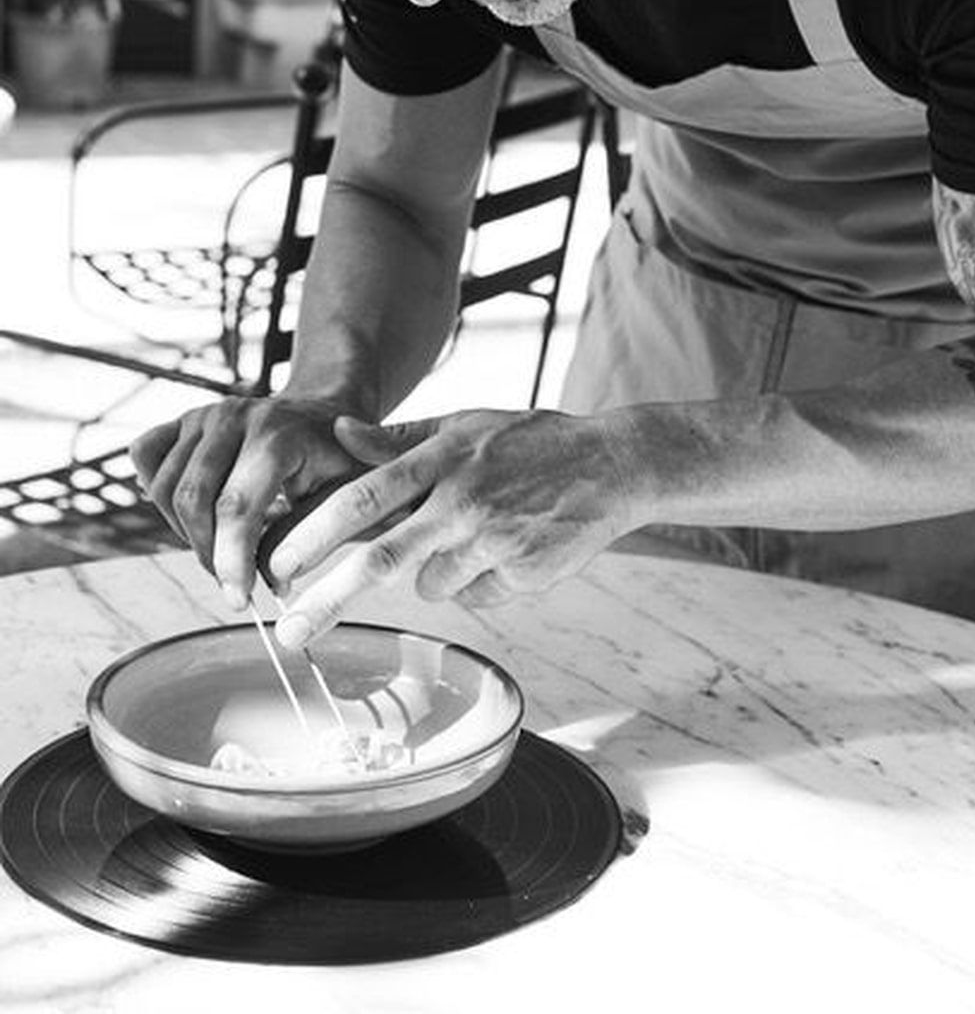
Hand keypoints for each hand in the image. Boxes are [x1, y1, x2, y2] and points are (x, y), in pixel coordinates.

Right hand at [130, 395, 367, 605]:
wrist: (322, 413)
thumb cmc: (335, 457)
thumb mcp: (340, 495)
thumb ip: (306, 536)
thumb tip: (273, 581)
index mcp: (278, 435)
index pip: (237, 506)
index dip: (232, 559)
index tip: (239, 599)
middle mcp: (234, 417)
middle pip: (193, 500)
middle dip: (208, 553)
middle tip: (234, 581)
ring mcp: (204, 414)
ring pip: (165, 487)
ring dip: (186, 530)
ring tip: (222, 546)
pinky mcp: (183, 419)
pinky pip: (146, 456)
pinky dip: (158, 491)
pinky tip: (195, 511)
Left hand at [268, 407, 647, 647]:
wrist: (612, 465)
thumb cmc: (531, 441)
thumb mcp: (465, 425)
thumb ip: (399, 438)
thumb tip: (338, 433)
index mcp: (443, 458)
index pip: (365, 498)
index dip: (315, 532)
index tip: (278, 562)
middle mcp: (462, 501)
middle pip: (380, 560)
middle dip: (327, 600)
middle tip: (288, 633)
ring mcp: (493, 542)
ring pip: (430, 584)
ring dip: (435, 572)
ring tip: (477, 533)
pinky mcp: (522, 576)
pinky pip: (473, 596)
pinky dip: (478, 581)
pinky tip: (509, 548)